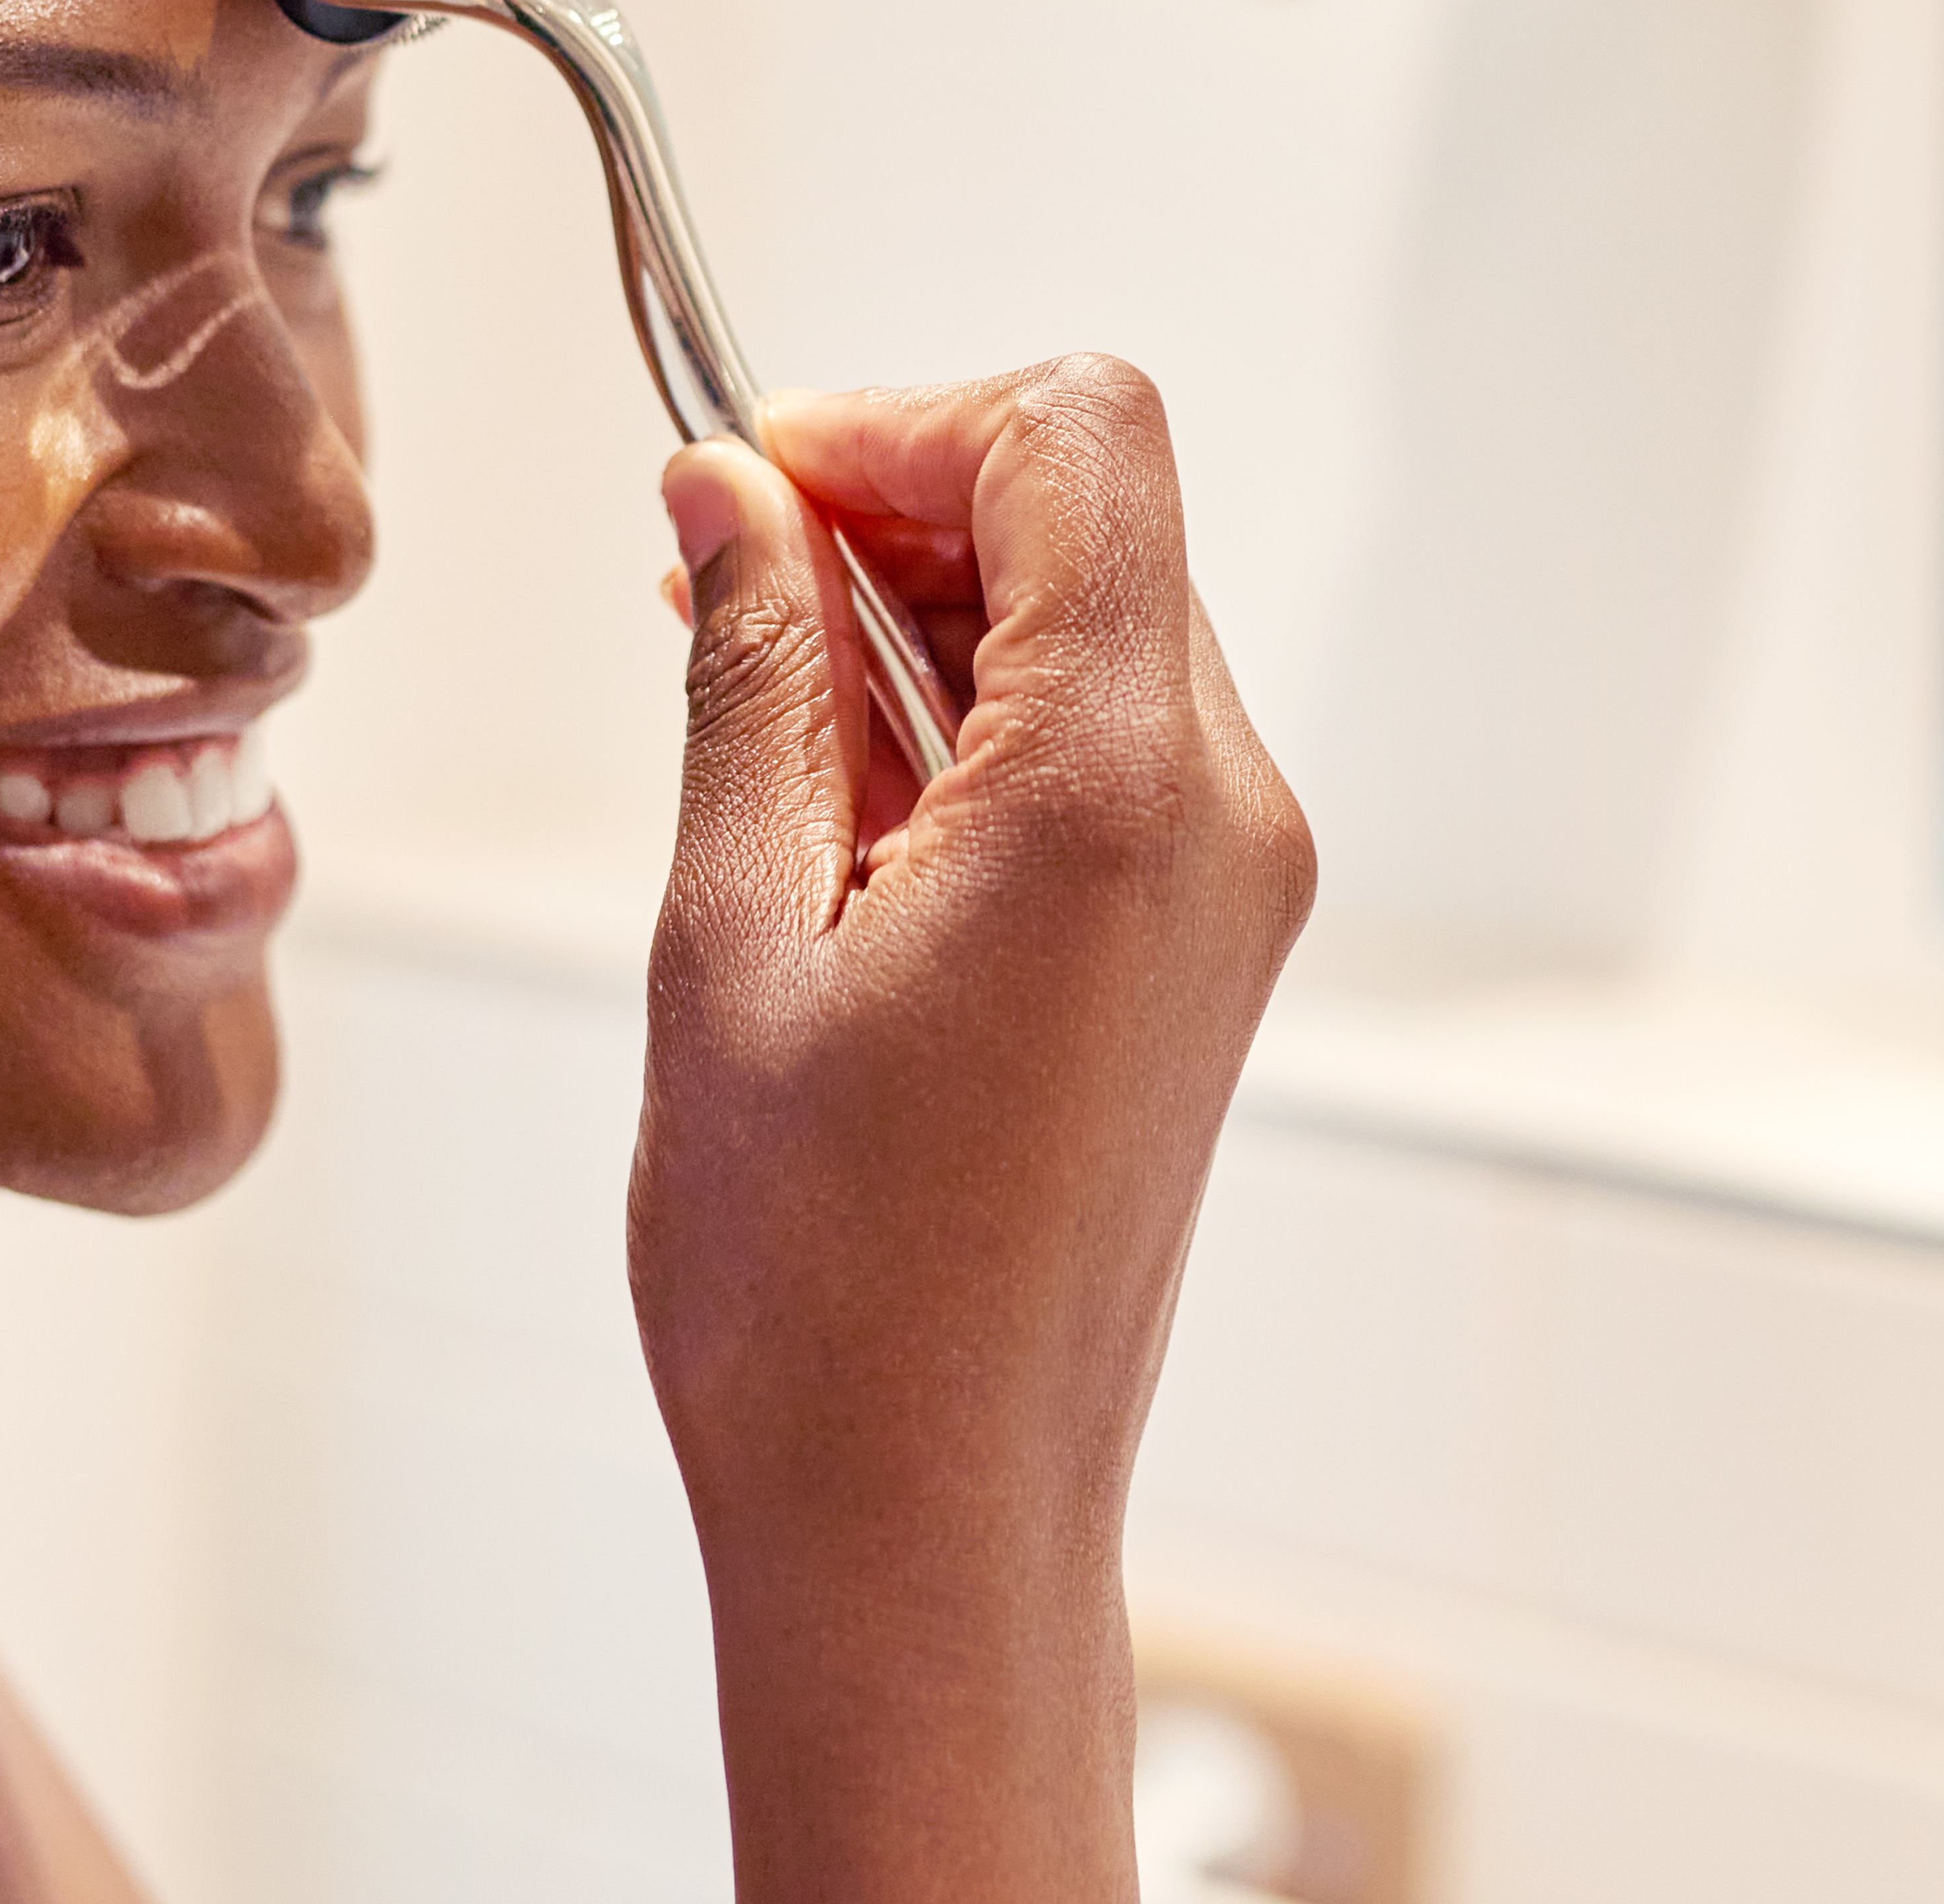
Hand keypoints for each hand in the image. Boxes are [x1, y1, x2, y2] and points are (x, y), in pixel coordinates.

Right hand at [631, 358, 1312, 1903]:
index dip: (896, 421)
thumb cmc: (815, 1285)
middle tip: (709, 584)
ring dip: (925, 615)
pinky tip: (831, 812)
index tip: (743, 489)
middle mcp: (1221, 815)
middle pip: (1097, 512)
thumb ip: (748, 674)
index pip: (1074, 437)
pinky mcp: (1205, 949)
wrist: (930, 1522)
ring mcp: (1234, 886)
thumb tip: (726, 496)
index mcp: (1116, 789)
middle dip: (899, 503)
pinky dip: (974, 718)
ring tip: (749, 715)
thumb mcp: (728, 932)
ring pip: (1100, 618)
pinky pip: (1109, 742)